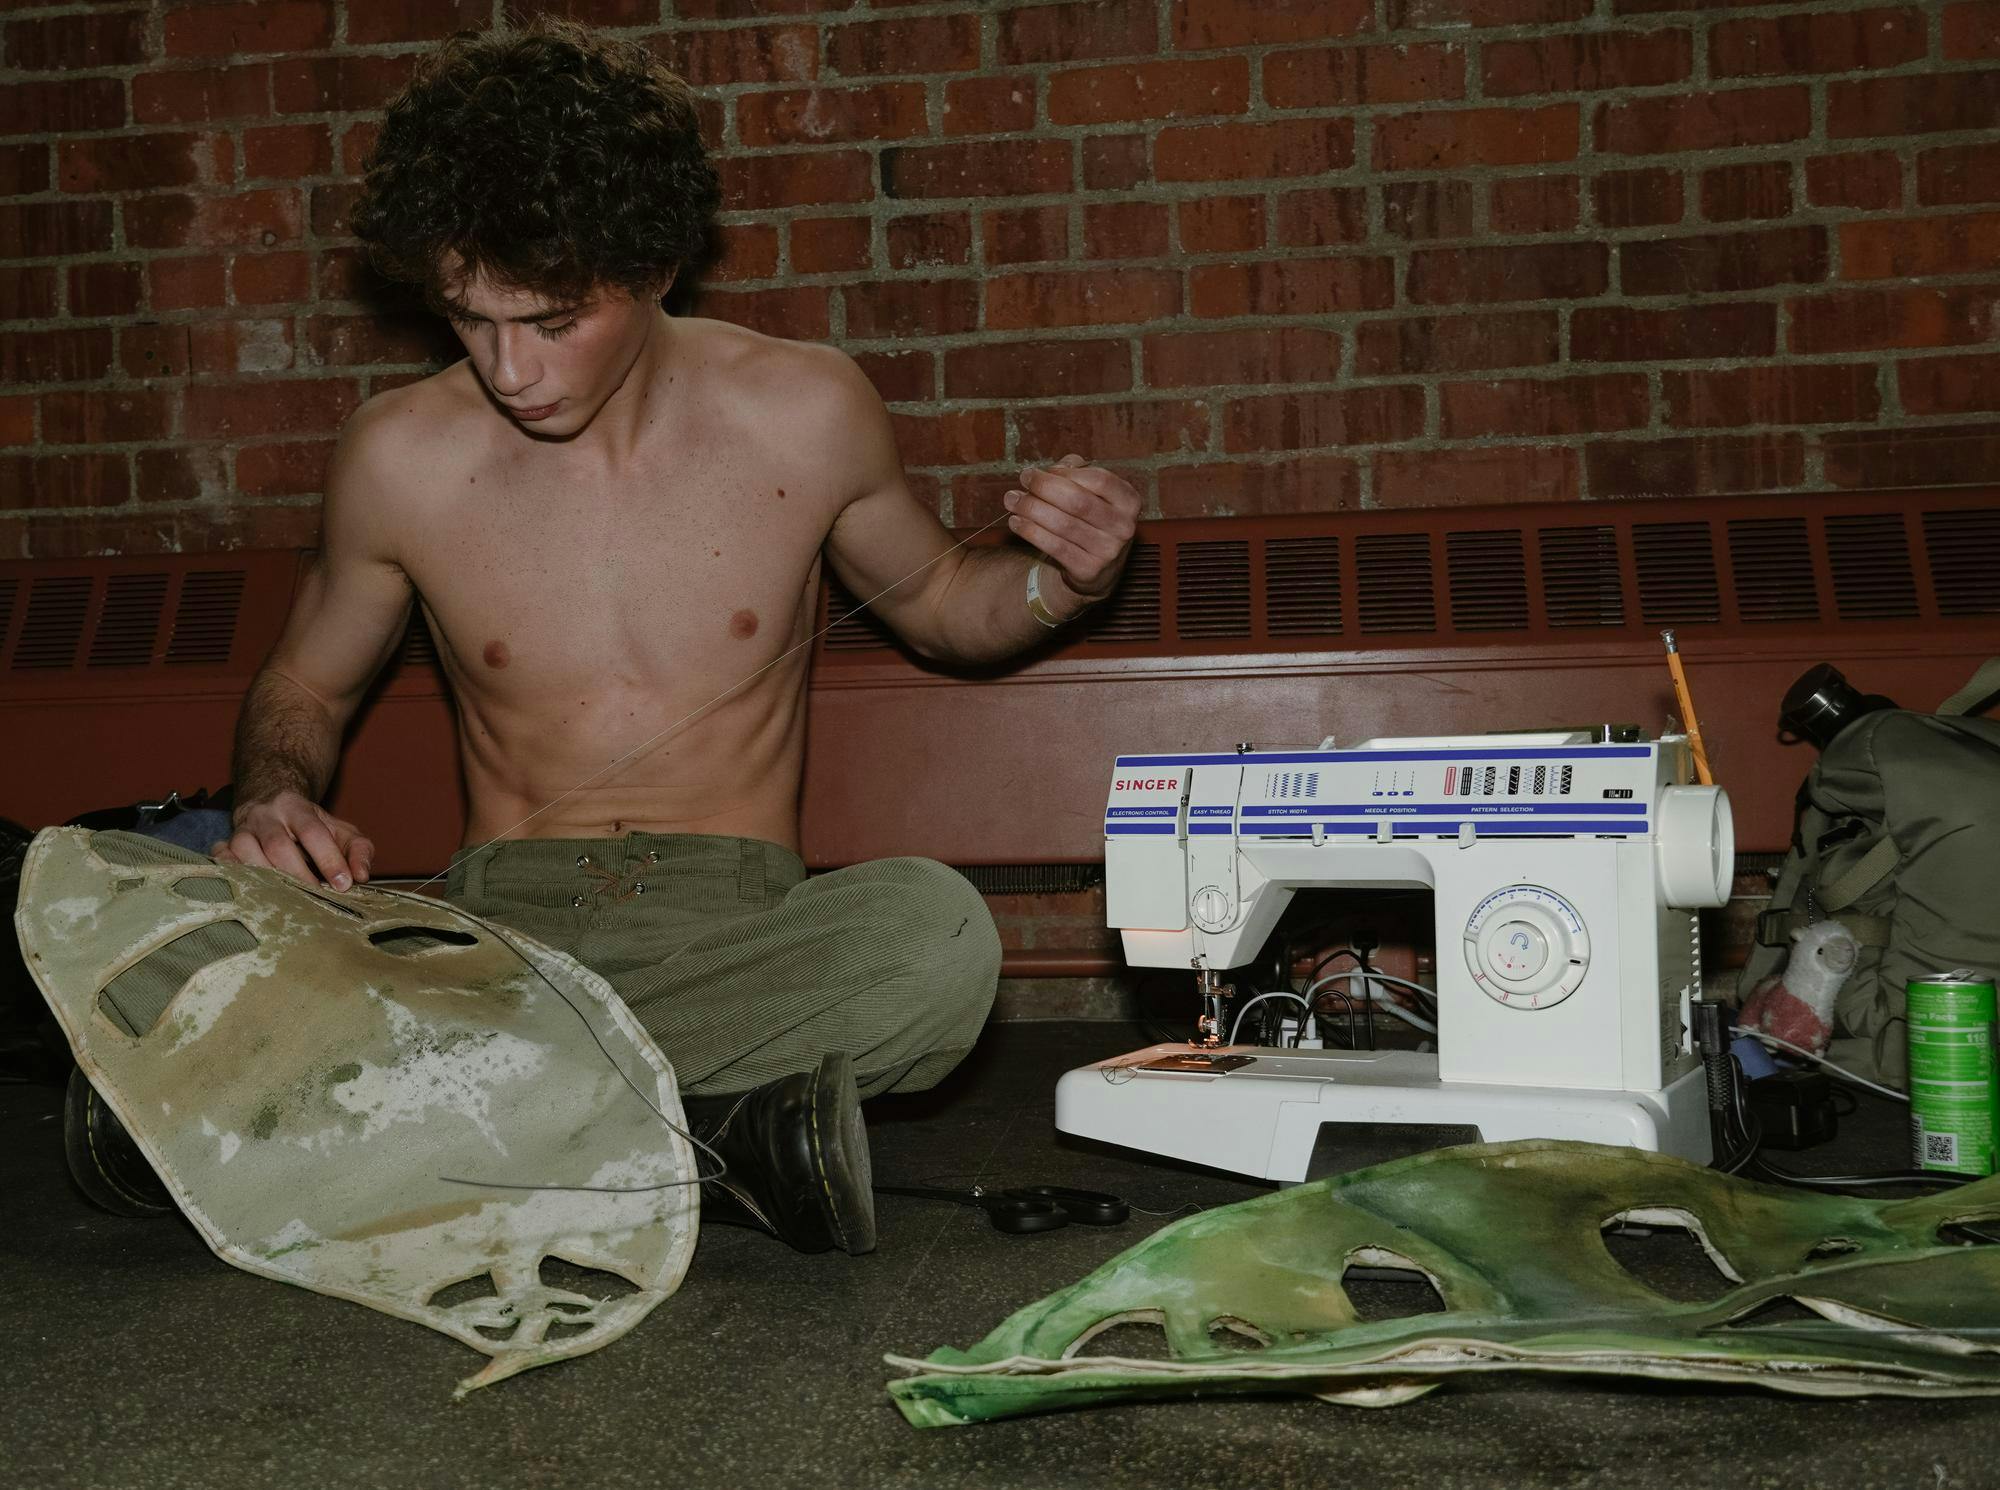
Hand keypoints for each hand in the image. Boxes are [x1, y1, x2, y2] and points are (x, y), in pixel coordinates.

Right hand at [213, 792, 373, 890]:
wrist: (270, 804)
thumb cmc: (310, 826)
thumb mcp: (340, 830)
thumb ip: (358, 850)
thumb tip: (361, 876)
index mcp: (296, 807)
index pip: (313, 832)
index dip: (329, 859)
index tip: (343, 885)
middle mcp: (266, 816)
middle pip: (278, 846)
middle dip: (299, 875)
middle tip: (316, 899)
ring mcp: (241, 830)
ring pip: (247, 854)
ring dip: (268, 880)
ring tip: (287, 902)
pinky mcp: (224, 844)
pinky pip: (221, 860)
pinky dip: (232, 875)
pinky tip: (249, 892)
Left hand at [1003, 454, 1139, 601]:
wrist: (1097, 570)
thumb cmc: (1090, 521)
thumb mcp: (1093, 494)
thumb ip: (1076, 473)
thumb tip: (1053, 469)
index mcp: (1128, 500)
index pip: (1099, 479)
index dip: (1066, 473)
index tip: (1040, 471)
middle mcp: (1123, 526)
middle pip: (1078, 501)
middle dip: (1044, 488)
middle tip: (1022, 480)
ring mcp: (1108, 550)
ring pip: (1062, 524)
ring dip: (1031, 509)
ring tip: (1012, 500)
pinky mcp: (1089, 569)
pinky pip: (1054, 547)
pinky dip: (1031, 532)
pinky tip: (1016, 522)